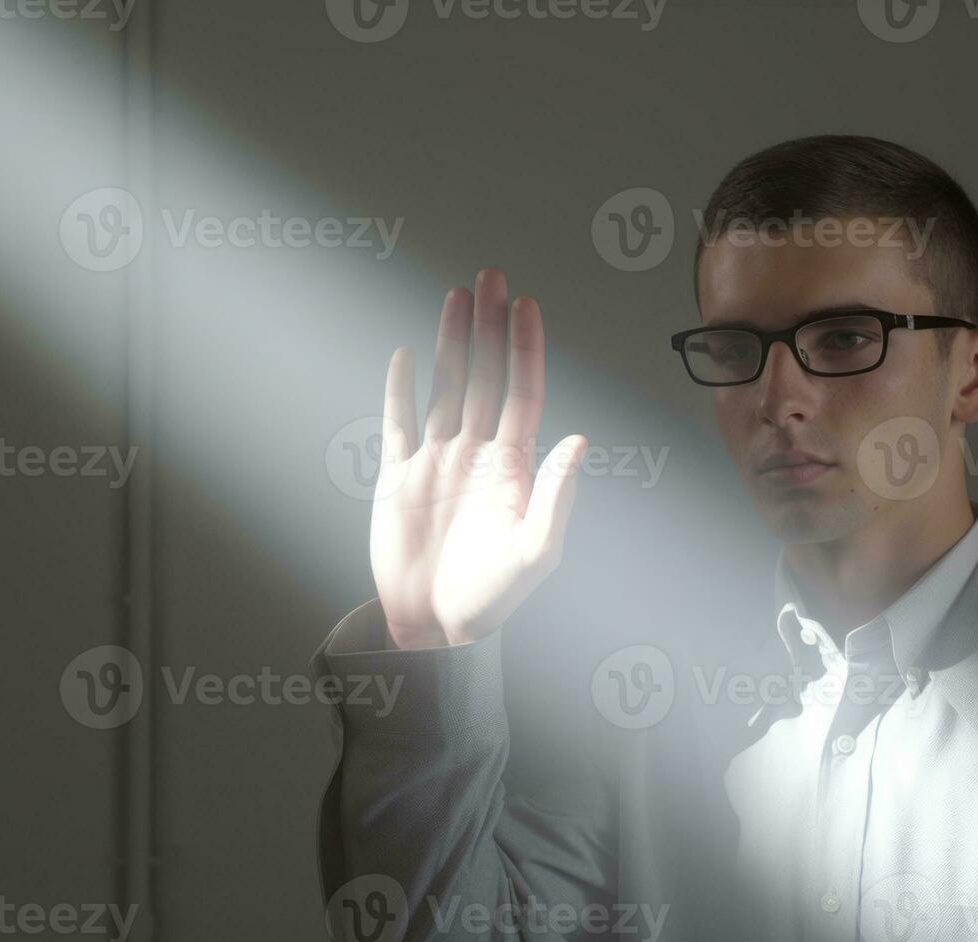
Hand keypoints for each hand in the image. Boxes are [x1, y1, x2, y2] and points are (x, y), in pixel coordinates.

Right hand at [369, 268, 586, 649]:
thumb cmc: (490, 597)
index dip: (525, 349)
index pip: (522, 392)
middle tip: (490, 277)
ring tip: (456, 296)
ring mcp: (436, 462)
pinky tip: (406, 355)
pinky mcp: (398, 478)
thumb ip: (556, 496)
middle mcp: (476, 454)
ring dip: (450, 342)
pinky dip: (399, 390)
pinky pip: (398, 423)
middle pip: (484, 375)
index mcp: (511, 466)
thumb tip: (579, 440)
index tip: (526, 306)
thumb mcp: (533, 552)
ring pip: (445, 387)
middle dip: (488, 327)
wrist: (434, 627)